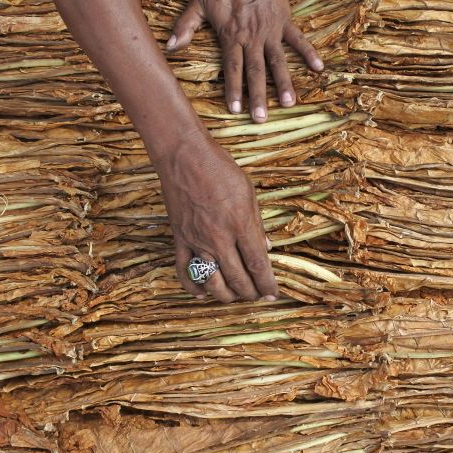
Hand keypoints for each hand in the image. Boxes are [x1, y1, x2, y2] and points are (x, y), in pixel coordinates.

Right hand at [154, 132, 277, 302]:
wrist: (184, 156)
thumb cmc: (220, 170)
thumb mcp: (249, 193)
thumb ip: (257, 225)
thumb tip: (266, 249)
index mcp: (241, 225)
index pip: (258, 265)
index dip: (267, 284)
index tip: (273, 294)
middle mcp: (219, 238)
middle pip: (238, 279)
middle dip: (250, 292)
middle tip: (257, 294)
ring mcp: (197, 241)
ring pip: (212, 282)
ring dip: (226, 295)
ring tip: (234, 295)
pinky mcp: (180, 239)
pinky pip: (184, 271)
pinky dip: (192, 286)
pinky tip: (202, 293)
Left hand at [166, 0, 323, 122]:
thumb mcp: (198, 2)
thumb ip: (185, 26)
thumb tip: (170, 47)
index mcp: (232, 36)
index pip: (232, 68)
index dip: (234, 89)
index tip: (235, 110)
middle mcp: (252, 37)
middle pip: (256, 72)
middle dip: (258, 97)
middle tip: (261, 118)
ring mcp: (270, 30)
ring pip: (278, 61)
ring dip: (283, 83)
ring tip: (289, 103)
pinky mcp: (284, 21)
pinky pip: (298, 39)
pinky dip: (309, 53)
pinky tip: (318, 68)